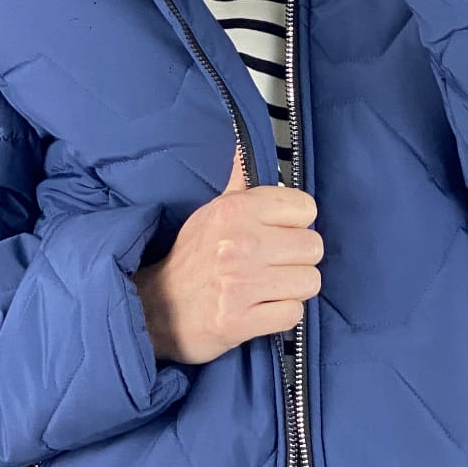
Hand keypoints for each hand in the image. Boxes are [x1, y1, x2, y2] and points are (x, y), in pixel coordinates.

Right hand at [131, 153, 323, 365]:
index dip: (296, 224)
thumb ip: (237, 182)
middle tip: (274, 266)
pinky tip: (260, 309)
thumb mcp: (210, 213)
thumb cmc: (191, 259)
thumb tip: (243, 145)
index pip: (306, 208)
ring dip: (292, 290)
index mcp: (234, 210)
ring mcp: (239, 284)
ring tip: (268, 288)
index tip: (278, 234)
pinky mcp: (239, 321)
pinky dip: (280, 316)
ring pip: (309, 282)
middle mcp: (238, 243)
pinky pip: (293, 314)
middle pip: (314, 247)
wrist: (153, 309)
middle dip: (298, 260)